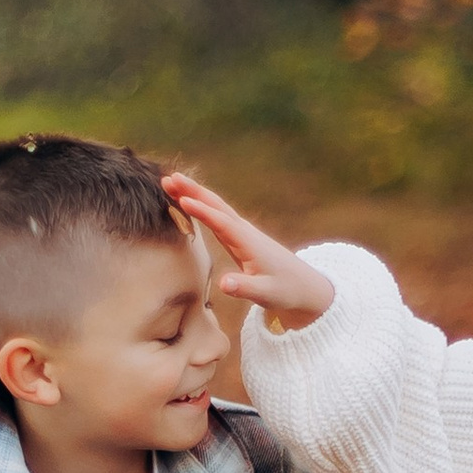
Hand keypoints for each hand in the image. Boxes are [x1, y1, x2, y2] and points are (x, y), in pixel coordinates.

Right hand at [162, 177, 336, 330]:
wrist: (305, 286)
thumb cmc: (286, 290)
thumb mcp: (266, 294)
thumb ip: (245, 288)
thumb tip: (224, 283)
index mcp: (249, 243)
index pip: (222, 223)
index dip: (203, 211)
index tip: (181, 200)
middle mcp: (245, 232)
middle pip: (216, 206)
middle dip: (193, 191)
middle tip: (167, 178)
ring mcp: (242, 232)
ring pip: (215, 207)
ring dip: (193, 193)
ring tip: (169, 182)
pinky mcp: (239, 237)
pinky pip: (216, 216)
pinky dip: (200, 205)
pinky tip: (186, 201)